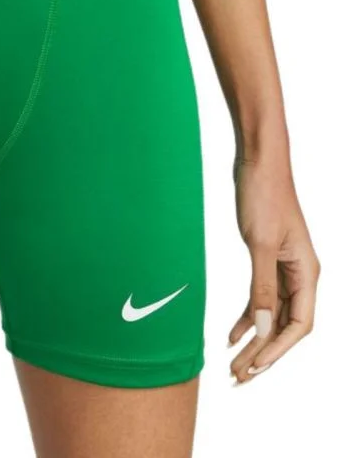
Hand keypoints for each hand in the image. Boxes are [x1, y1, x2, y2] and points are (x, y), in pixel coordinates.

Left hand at [228, 153, 319, 383]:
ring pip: (271, 314)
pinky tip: (232, 333)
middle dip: (264, 353)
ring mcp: (284, 268)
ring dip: (254, 339)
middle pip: (285, 326)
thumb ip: (261, 287)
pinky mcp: (267, 259)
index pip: (298, 326)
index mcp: (307, 273)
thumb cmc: (263, 197)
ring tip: (234, 364)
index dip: (277, 349)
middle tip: (239, 376)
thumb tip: (262, 329)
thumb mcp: (259, 244)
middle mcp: (300, 275)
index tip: (254, 367)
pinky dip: (247, 316)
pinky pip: (260, 297)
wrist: (258, 163)